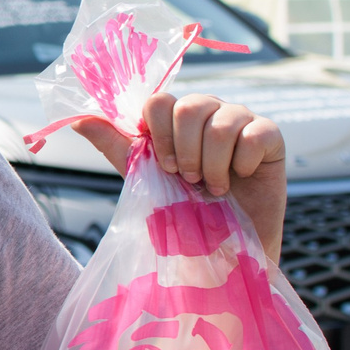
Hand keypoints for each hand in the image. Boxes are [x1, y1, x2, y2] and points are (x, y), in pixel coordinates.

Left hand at [71, 92, 286, 262]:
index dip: (158, 135)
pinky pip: (255, 133)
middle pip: (189, 106)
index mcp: (177, 117)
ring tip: (214, 187)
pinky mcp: (271, 136)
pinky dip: (242, 164)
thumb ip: (117, 146)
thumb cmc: (186, 210)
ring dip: (212, 164)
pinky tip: (241, 178)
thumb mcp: (146, 177)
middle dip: (184, 152)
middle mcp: (210, 110)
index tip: (164, 166)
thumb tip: (77, 119)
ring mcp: (242, 119)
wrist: (225, 248)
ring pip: (221, 121)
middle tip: (190, 180)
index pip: (160, 100)